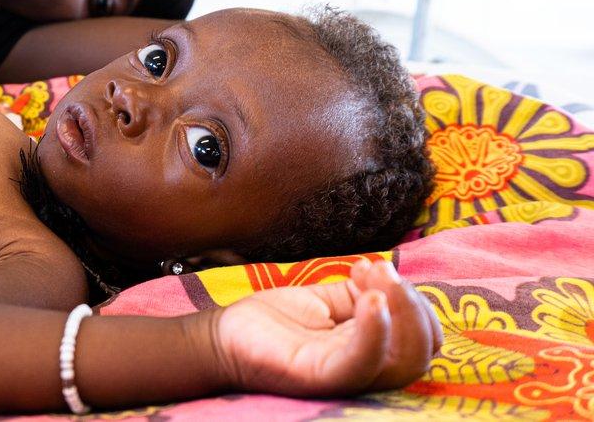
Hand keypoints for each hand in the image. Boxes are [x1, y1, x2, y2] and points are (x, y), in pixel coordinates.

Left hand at [212, 260, 441, 396]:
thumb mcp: (326, 300)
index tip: (380, 268)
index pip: (423, 338)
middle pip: (422, 353)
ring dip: (404, 312)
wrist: (224, 336)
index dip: (417, 302)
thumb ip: (360, 290)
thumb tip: (382, 271)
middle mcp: (366, 370)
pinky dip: (375, 330)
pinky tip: (371, 300)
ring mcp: (345, 378)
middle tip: (385, 273)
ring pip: (403, 361)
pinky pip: (361, 363)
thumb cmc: (275, 322)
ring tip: (378, 280)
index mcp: (372, 351)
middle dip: (416, 305)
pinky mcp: (320, 378)